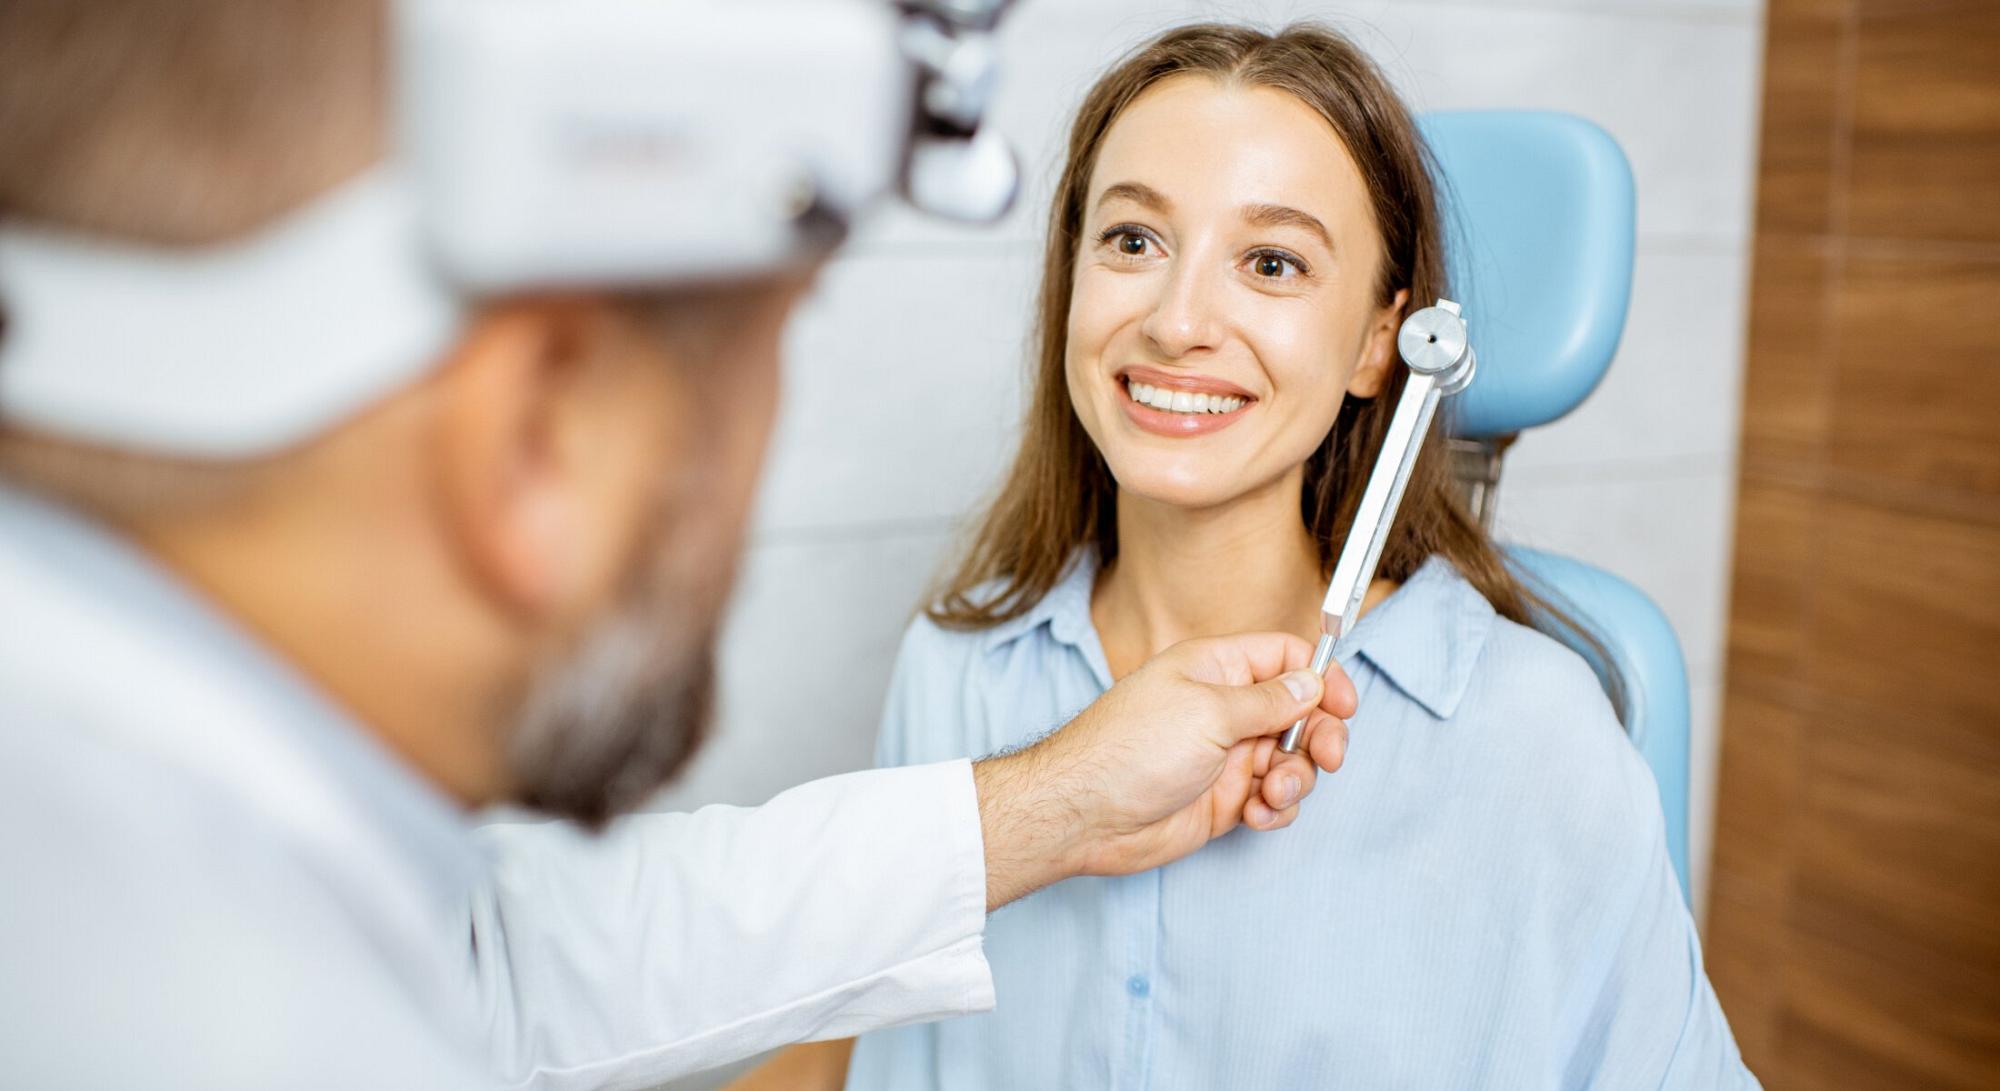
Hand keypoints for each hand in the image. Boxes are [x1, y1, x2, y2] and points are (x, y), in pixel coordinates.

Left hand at [973, 632, 1355, 908]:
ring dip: (1296, 779)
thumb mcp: (1208, 711)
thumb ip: (1268, 700)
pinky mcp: (1223, 799)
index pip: (1284, 658)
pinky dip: (1275, 809)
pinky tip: (1256, 815)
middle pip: (1299, 713)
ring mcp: (1225, 756)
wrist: (1084, 816)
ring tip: (1271, 793)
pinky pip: (1272, 800)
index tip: (1346, 704)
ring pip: (1291, 761)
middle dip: (1320, 735)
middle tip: (1327, 757)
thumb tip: (1311, 683)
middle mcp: (1223, 709)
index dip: (1321, 676)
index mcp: (1216, 669)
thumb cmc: (1130, 750)